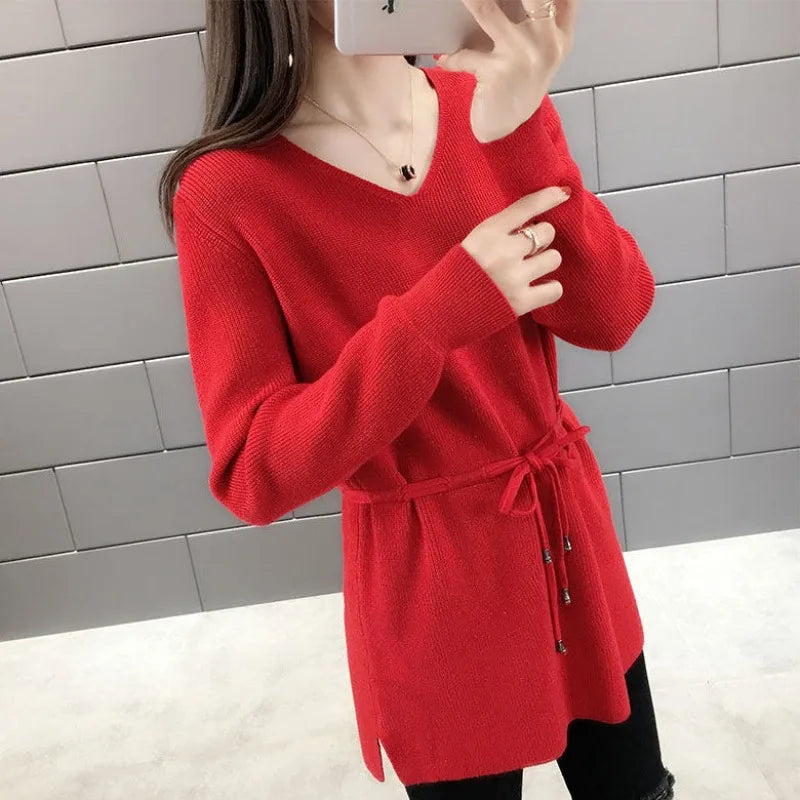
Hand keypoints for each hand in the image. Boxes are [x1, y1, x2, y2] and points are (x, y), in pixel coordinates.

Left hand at [436, 0, 579, 142]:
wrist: (509, 133)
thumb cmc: (518, 86)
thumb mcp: (536, 52)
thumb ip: (537, 18)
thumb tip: (502, 2)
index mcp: (561, 33)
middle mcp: (547, 43)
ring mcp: (523, 58)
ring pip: (489, 14)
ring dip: (471, 0)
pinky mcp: (497, 74)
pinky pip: (467, 55)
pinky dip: (452, 57)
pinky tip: (442, 58)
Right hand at [461, 186, 571, 315]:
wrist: (440, 312)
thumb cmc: (456, 275)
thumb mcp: (472, 242)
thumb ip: (499, 232)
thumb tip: (534, 224)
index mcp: (488, 232)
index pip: (526, 207)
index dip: (548, 197)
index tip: (563, 193)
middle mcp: (504, 252)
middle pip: (546, 232)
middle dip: (540, 240)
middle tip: (527, 251)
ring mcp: (514, 277)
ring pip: (554, 258)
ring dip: (544, 263)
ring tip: (529, 271)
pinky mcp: (521, 302)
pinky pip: (555, 289)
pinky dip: (549, 289)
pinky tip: (536, 289)